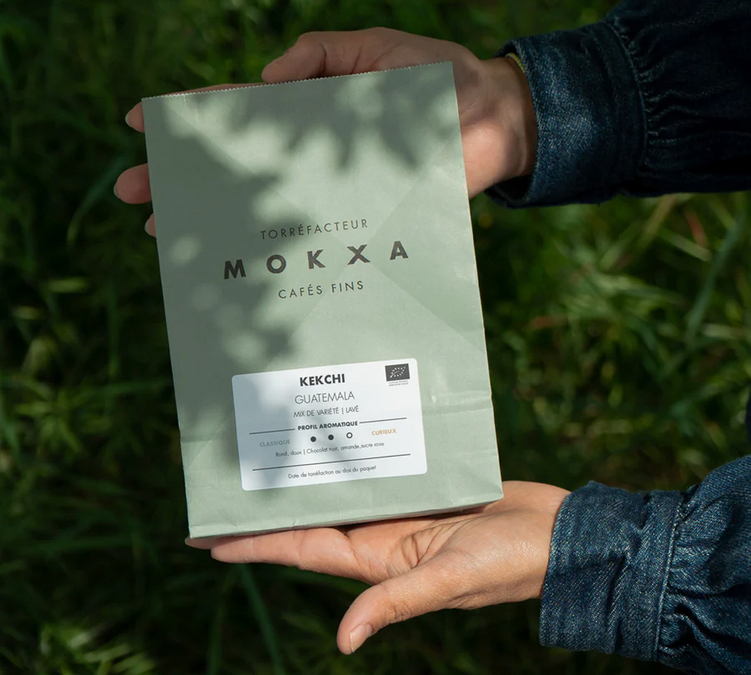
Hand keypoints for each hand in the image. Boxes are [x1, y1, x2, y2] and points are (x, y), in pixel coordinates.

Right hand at [114, 28, 537, 234]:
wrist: (494, 121)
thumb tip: (265, 79)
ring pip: (261, 205)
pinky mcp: (359, 217)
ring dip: (210, 219)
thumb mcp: (376, 49)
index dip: (188, 118)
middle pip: (235, 167)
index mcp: (309, 110)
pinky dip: (272, 249)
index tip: (140, 122)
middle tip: (132, 194)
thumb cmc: (439, 79)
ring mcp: (331, 190)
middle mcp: (311, 156)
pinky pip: (308, 233)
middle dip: (180, 178)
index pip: (236, 112)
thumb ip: (321, 53)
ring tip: (164, 236)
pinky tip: (236, 263)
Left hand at [187, 481, 567, 653]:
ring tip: (269, 457)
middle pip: (311, 519)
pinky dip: (352, 458)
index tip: (207, 538)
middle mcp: (382, 535)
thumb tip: (344, 640)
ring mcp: (402, 510)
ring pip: (340, 491)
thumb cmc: (509, 564)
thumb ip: (397, 602)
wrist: (556, 535)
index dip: (254, 544)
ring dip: (306, 480)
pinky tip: (335, 437)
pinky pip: (377, 470)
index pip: (301, 550)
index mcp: (379, 559)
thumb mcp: (450, 582)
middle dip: (268, 509)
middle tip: (225, 488)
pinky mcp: (424, 487)